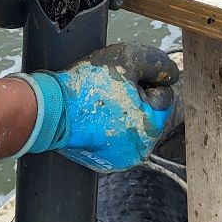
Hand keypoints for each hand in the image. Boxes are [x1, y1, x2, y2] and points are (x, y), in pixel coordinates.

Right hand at [15, 43, 178, 171]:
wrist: (50, 109)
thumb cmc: (89, 83)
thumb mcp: (128, 58)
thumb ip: (157, 63)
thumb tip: (171, 74)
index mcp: (150, 128)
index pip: (163, 96)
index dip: (144, 80)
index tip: (123, 77)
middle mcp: (139, 151)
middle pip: (147, 113)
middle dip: (134, 99)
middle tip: (110, 88)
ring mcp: (119, 161)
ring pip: (130, 127)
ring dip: (121, 113)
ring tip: (98, 102)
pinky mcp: (101, 164)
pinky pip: (113, 140)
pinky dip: (106, 127)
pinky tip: (91, 116)